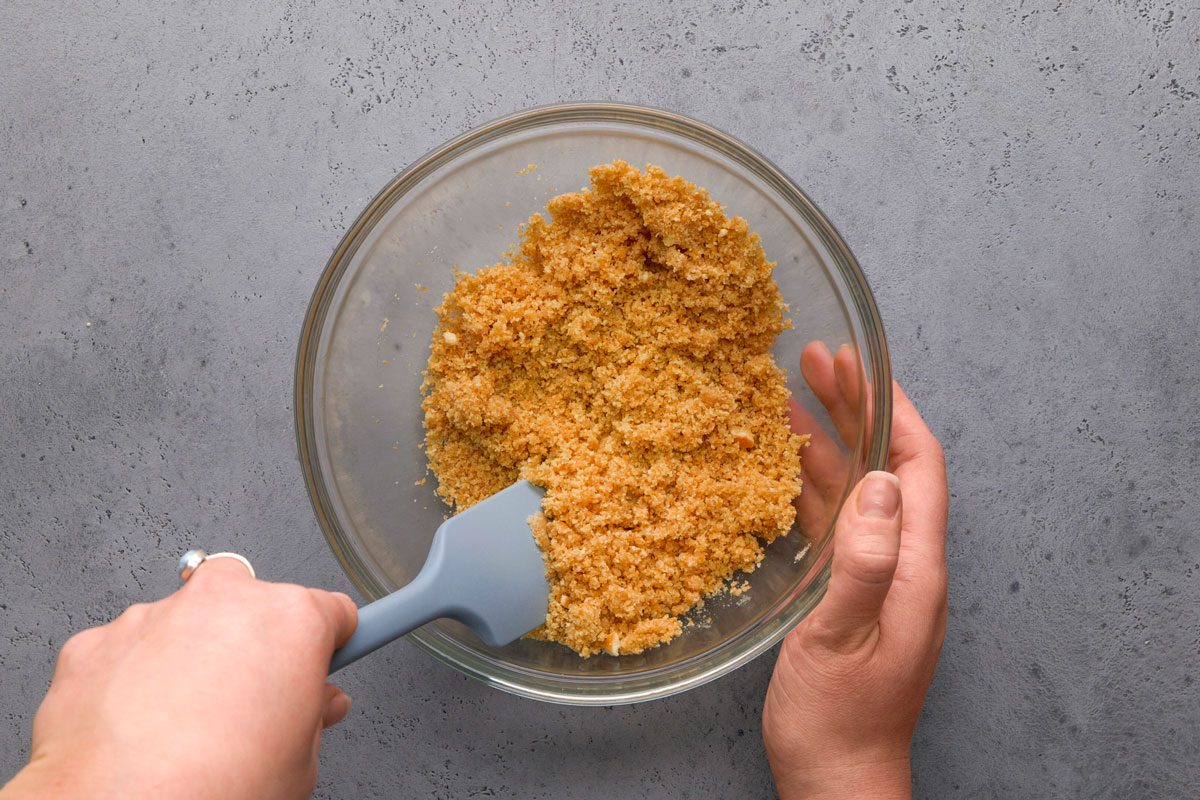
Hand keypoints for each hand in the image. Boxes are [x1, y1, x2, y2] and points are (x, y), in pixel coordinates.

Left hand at [0, 559, 357, 799]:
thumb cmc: (213, 787)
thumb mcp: (300, 764)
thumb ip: (311, 719)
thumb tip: (310, 710)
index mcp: (289, 620)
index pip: (332, 610)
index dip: (332, 641)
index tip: (329, 653)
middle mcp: (223, 602)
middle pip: (255, 601)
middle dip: (257, 641)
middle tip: (254, 699)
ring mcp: (154, 616)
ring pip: (187, 620)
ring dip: (194, 654)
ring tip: (188, 722)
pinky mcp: (95, 643)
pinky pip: (128, 649)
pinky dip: (135, 676)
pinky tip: (142, 724)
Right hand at [763, 343, 947, 799]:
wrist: (836, 779)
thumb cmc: (839, 719)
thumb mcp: (843, 639)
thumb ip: (864, 561)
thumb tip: (878, 483)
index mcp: (915, 569)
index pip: (918, 467)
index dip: (892, 410)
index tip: (860, 365)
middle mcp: (903, 564)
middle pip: (887, 467)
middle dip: (856, 409)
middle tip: (816, 359)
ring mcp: (877, 577)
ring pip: (858, 490)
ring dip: (830, 441)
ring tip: (793, 395)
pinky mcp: (850, 592)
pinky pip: (836, 522)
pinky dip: (813, 485)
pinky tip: (786, 466)